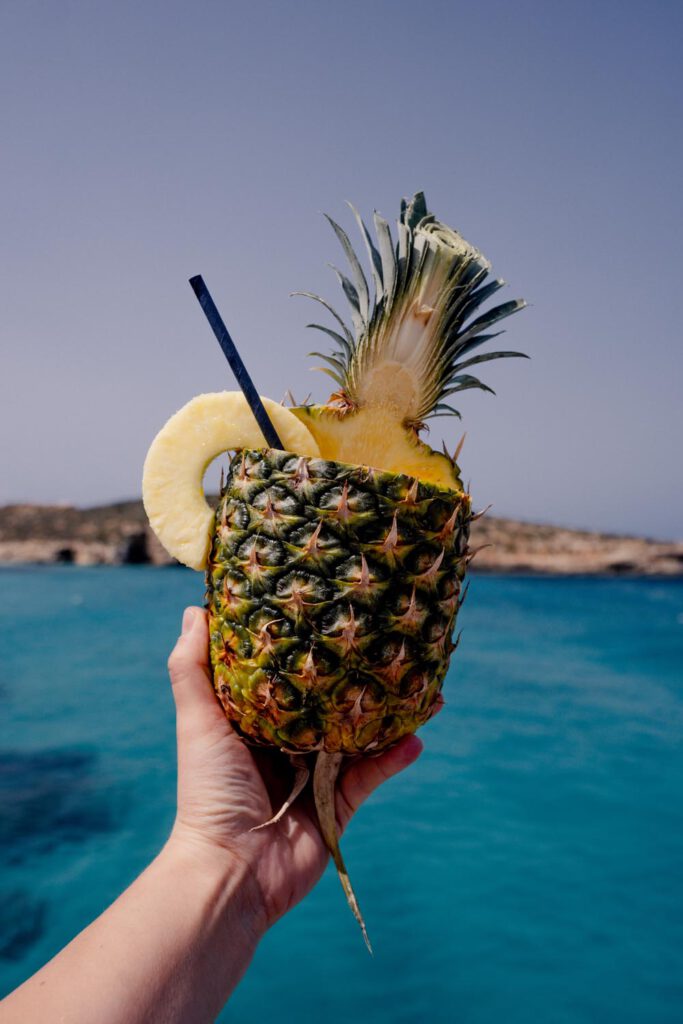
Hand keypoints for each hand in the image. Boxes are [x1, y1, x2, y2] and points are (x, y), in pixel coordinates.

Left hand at [166, 606, 422, 931]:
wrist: (231, 869)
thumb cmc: (208, 790)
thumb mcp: (198, 722)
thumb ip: (191, 669)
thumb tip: (195, 609)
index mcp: (257, 722)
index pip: (289, 676)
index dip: (310, 649)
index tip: (336, 615)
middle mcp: (290, 744)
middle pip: (333, 702)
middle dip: (361, 678)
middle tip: (392, 644)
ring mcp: (317, 775)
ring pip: (362, 735)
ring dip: (392, 714)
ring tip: (425, 686)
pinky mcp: (339, 806)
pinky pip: (373, 774)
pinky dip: (394, 757)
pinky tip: (417, 736)